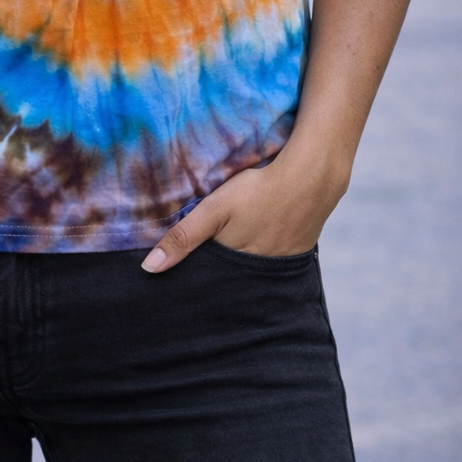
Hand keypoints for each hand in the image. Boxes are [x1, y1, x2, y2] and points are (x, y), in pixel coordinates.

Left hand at [141, 145, 347, 272]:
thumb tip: (149, 269)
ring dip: (236, 266)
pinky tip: (255, 239)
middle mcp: (257, 273)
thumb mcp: (215, 210)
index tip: (173, 281)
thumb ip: (183, 238)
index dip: (192, 278)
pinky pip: (270, 262)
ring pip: (249, 271)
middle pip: (228, 279)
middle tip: (196, 268)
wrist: (312, 179)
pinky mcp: (294, 252)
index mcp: (235, 265)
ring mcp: (279, 264)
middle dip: (213, 276)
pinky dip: (259, 254)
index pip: (208, 281)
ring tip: (224, 253)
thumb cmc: (259, 191)